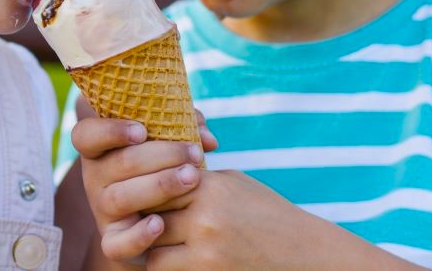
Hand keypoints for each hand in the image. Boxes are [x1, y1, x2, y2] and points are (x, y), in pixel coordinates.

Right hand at [71, 99, 217, 260]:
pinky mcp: (113, 241)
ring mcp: (102, 210)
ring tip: (192, 178)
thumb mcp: (168, 141)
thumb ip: (185, 128)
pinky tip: (161, 224)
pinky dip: (138, 235)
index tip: (141, 131)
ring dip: (159, 186)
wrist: (162, 219)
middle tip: (194, 154)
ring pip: (120, 198)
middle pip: (118, 164)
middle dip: (161, 156)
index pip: (86, 135)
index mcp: (101, 149)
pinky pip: (117, 243)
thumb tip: (208, 140)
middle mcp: (96, 178)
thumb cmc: (164, 168)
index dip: (110, 131)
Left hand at [111, 170, 418, 269]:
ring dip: (146, 245)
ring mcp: (207, 247)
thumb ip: (194, 178)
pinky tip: (163, 256)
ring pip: (150, 245)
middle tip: (127, 215)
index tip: (131, 185)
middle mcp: (206, 214)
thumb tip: (152, 170)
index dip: (141, 182)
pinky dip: (162, 264)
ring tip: (144, 239)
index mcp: (210, 184)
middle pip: (148, 210)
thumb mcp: (232, 183)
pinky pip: (165, 269)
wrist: (303, 253)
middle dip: (137, 214)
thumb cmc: (264, 213)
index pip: (155, 176)